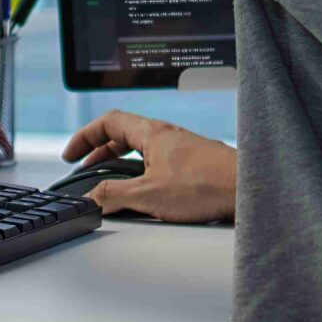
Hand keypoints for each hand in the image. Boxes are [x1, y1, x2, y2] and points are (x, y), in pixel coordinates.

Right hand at [62, 111, 236, 223]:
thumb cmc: (208, 185)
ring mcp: (184, 150)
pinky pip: (160, 164)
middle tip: (86, 171)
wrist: (250, 191)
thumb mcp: (149, 194)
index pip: (108, 123)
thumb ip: (114, 195)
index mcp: (152, 133)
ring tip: (113, 186)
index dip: (84, 138)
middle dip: (100, 153)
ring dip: (122, 165)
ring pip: (143, 151)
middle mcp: (168, 136)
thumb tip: (90, 198)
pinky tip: (147, 195)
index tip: (71, 155)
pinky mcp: (197, 166)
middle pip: (124, 135)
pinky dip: (144, 175)